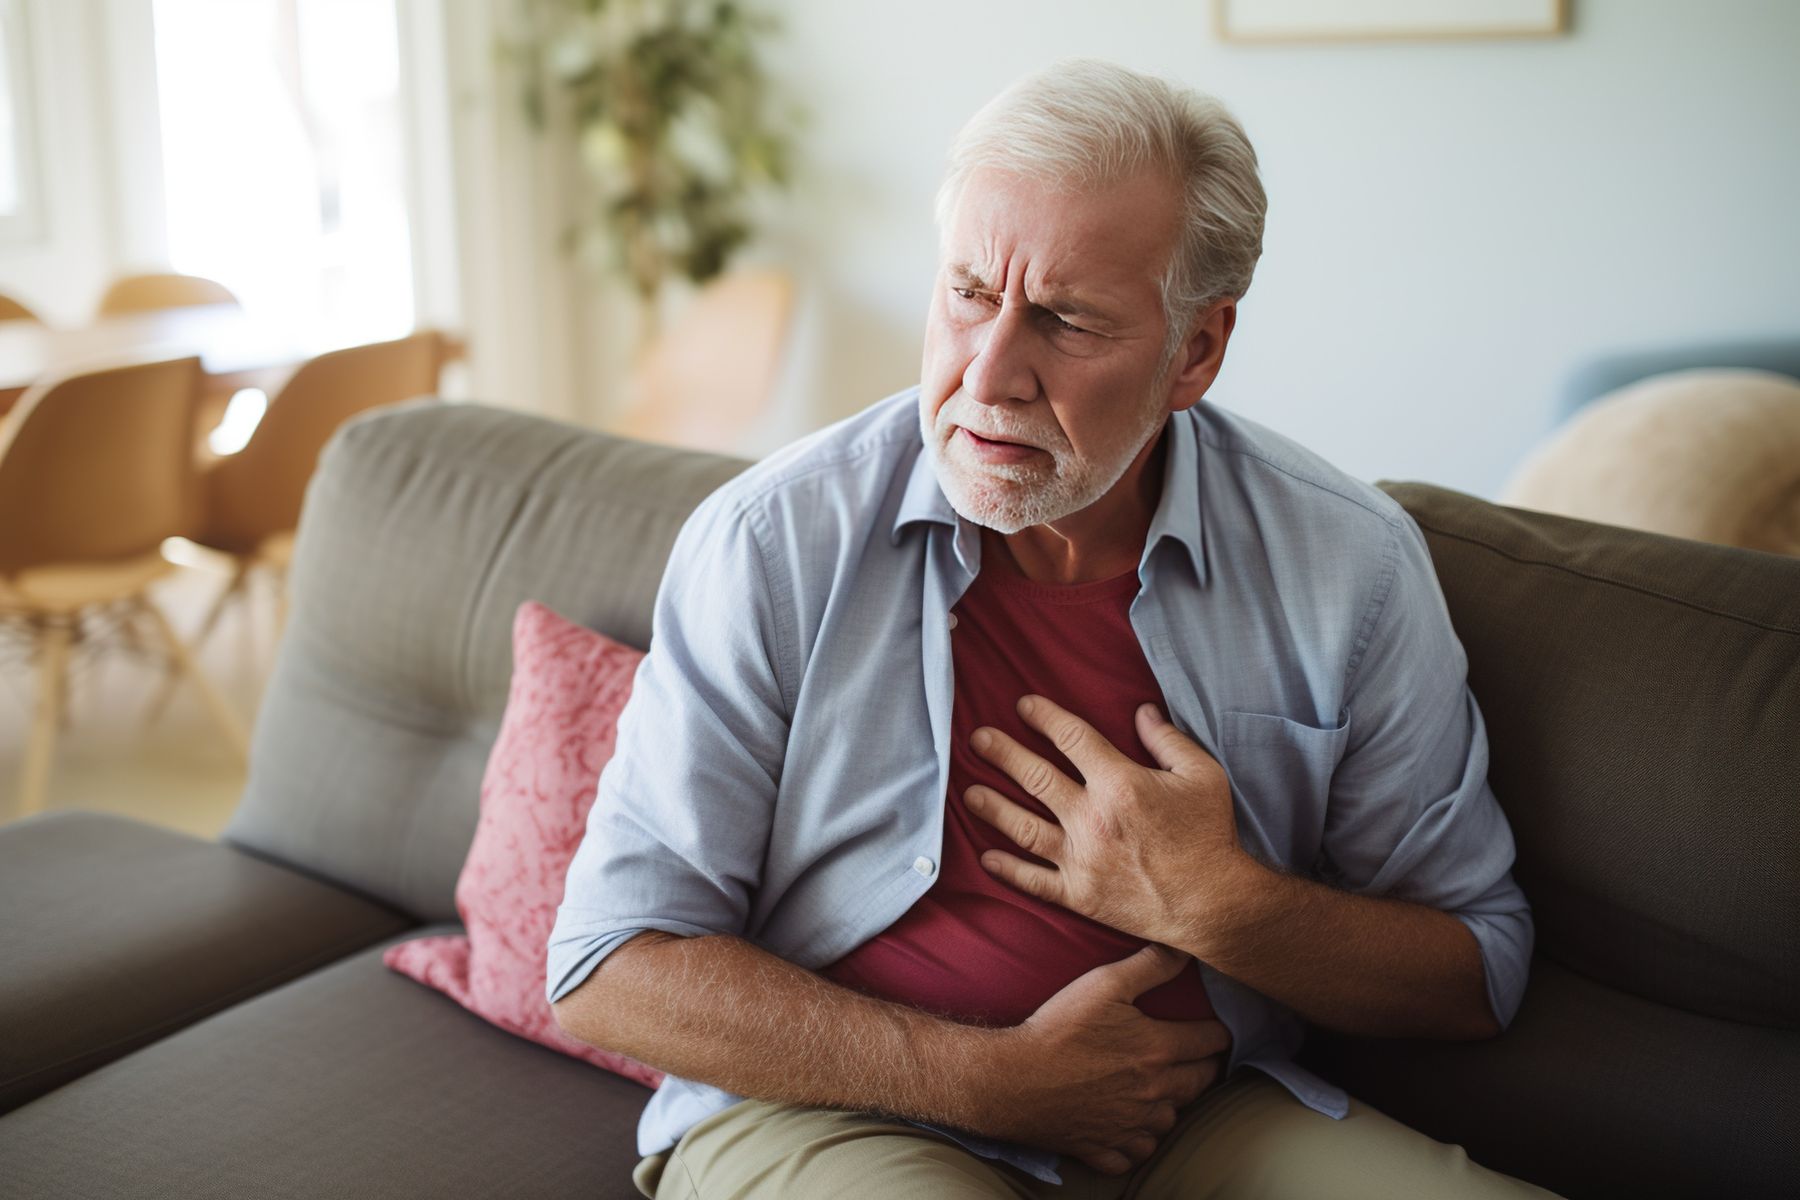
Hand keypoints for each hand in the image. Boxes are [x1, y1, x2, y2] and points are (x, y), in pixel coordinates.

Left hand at [966, 696, 1256, 950]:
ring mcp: (1081, 859)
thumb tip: (1142, 710)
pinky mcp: (1079, 895)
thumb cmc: (1211, 836)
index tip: (1023, 705)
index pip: (1071, 739)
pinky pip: (1034, 880)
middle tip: (978, 739)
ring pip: (1023, 828)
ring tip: (970, 793)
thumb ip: (1168, 740)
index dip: (1044, 717)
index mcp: (1120, 784)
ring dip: (993, 808)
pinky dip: (1008, 869)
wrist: (1214, 904)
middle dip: (1002, 753)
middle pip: (1035, 777)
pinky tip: (987, 856)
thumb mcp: (1202, 776)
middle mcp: (1092, 818)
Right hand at [977, 944, 1230, 1174]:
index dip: (1217, 1032)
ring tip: (1165, 1090)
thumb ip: (1149, 966)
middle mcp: (1153, 1092)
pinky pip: (1135, 1153)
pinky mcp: (1104, 1146)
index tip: (1216, 1029)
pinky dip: (1139, 1142)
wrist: (1013, 1080)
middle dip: (1204, 1067)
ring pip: (1170, 1121)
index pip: (1210, 1041)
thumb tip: (1184, 951)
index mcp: (1158, 1051)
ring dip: (1172, 1105)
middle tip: (1199, 1058)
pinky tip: (1132, 1127)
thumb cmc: (1058, 1029)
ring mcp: (1130, 1124)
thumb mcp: (1104, 984)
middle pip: (1199, 1083)